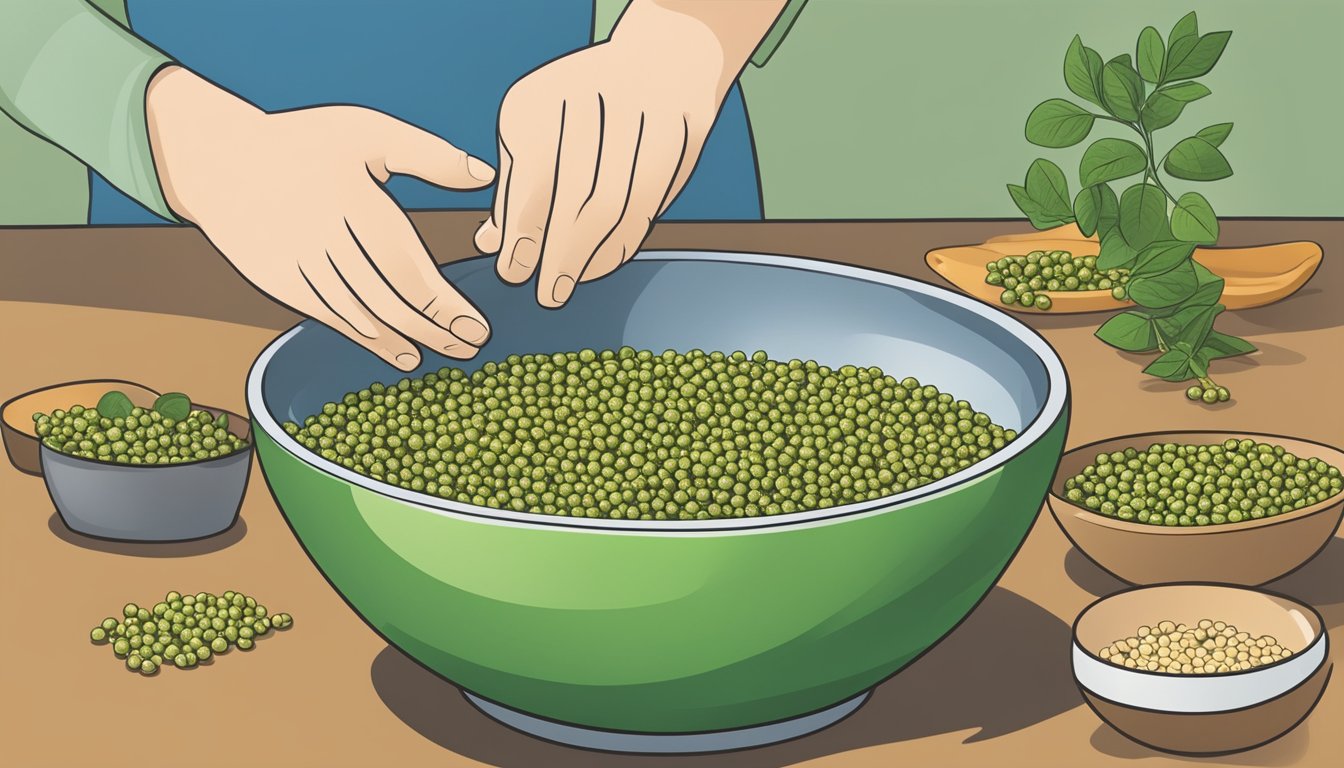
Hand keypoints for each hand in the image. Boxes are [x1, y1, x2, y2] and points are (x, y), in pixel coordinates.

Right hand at [146, 66, 495, 370]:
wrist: (219, 159)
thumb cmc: (304, 142)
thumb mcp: (367, 132)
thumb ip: (429, 154)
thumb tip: (484, 175)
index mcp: (351, 200)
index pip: (405, 266)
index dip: (443, 303)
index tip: (476, 325)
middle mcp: (322, 237)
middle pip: (386, 298)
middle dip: (434, 328)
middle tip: (471, 346)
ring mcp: (296, 264)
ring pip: (359, 315)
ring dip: (404, 340)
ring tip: (441, 354)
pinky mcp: (278, 282)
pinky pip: (329, 318)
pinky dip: (366, 340)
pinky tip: (396, 352)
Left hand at [475, 0, 785, 307]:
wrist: (661, 56)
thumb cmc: (581, 109)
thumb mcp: (532, 132)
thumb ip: (514, 190)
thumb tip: (490, 244)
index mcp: (543, 99)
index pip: (532, 180)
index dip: (522, 235)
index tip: (514, 273)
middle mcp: (594, 98)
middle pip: (580, 198)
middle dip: (562, 255)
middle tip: (550, 293)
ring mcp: (646, 112)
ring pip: (622, 204)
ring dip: (596, 255)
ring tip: (577, 280)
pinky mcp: (683, 129)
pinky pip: (655, 201)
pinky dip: (628, 238)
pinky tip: (607, 257)